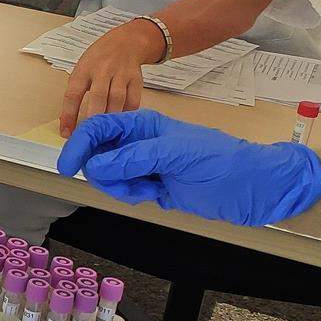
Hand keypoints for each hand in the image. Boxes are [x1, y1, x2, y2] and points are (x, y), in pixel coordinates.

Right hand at [57, 109, 320, 224]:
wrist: (253, 187)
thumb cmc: (222, 161)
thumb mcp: (175, 154)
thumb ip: (132, 158)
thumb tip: (94, 166)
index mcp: (143, 125)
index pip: (97, 128)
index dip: (79, 145)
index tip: (67, 168)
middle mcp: (140, 143)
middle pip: (97, 154)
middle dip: (102, 172)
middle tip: (126, 185)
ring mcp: (146, 165)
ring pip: (109, 176)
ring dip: (119, 187)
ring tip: (147, 191)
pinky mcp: (154, 186)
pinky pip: (125, 190)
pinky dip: (132, 195)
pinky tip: (155, 195)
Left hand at [59, 19, 161, 132]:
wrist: (125, 42)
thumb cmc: (98, 60)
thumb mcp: (82, 69)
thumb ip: (77, 92)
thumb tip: (70, 124)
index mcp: (83, 70)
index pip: (73, 94)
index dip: (68, 115)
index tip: (66, 133)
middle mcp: (102, 71)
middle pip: (98, 97)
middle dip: (93, 118)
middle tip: (89, 136)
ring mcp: (121, 74)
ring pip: (117, 100)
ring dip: (111, 118)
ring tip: (105, 133)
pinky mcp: (136, 79)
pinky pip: (133, 101)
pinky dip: (127, 114)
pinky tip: (122, 123)